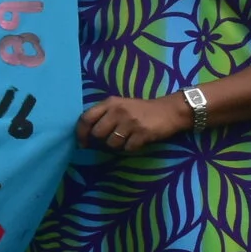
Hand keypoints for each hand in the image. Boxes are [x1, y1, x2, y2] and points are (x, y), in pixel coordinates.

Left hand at [75, 94, 189, 153]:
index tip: (82, 143)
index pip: (86, 118)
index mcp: (110, 103)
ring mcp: (131, 122)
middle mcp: (118, 111)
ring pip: (111, 143)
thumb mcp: (120, 105)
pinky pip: (127, 148)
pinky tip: (136, 140)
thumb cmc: (141, 110)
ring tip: (126, 139)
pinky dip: (130, 148)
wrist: (169, 111)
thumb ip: (104, 115)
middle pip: (97, 134)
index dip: (81, 133)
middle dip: (101, 141)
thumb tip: (87, 135)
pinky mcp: (142, 133)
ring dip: (117, 146)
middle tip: (111, 140)